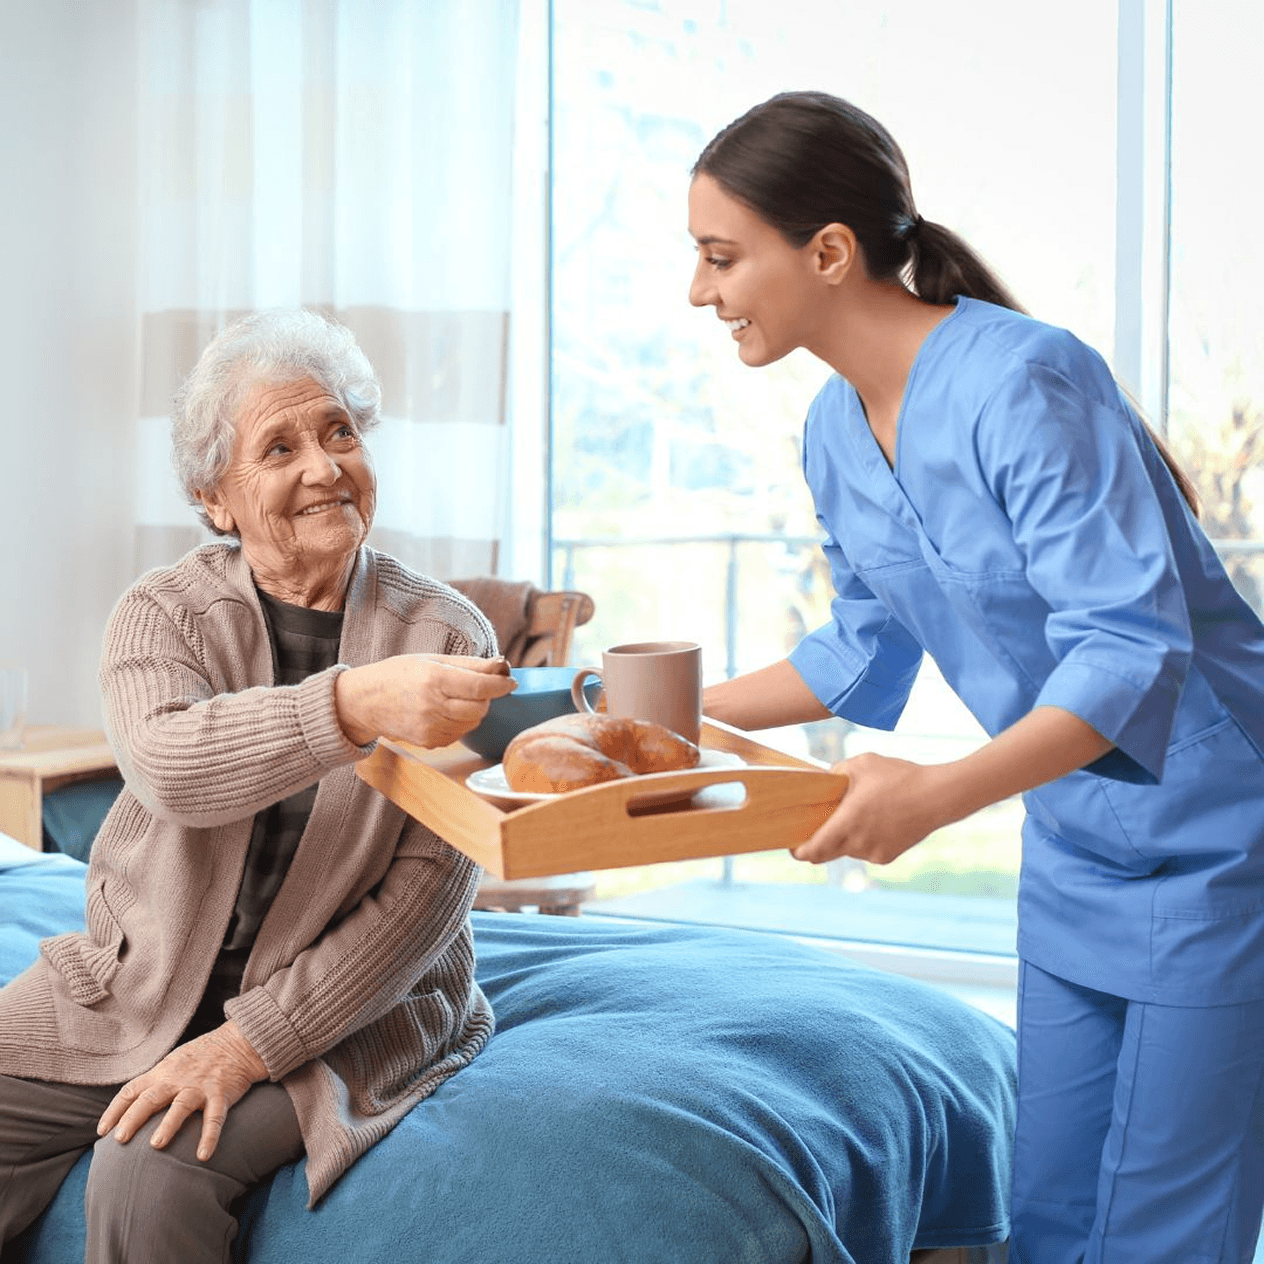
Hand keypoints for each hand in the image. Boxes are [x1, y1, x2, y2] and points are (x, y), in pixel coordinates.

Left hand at [97, 1020, 267, 1161]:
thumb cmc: (201, 1057)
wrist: (237, 1043)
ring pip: (180, 1106)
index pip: (131, 1091)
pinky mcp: (221, 1094)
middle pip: (150, 1098)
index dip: (114, 1111)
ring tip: (156, 1145)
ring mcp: (199, 1086)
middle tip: (119, 1139)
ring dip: (168, 1125)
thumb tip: (130, 1106)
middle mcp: (177, 1079)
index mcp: (162, 1072)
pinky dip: (210, 1136)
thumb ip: (154, 1082)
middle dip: (133, 1119)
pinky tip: (204, 1155)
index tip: (102, 1132)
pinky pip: (215, 1117)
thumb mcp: (172, 1063)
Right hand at [335, 653, 515, 747]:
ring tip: (456, 698)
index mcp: (433, 679)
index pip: (479, 686)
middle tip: (477, 687)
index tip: (510, 682)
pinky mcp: (429, 742)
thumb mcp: (432, 660)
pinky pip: (460, 734)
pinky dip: (461, 723)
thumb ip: (469, 664)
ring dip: (474, 711)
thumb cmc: (398, 675)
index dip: (500, 684)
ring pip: (473, 722)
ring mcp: (430, 728)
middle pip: (480, 707)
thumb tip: (502, 664)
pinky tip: (445, 712)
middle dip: (487, 697)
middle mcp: (432, 706)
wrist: (365, 702)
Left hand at [791, 753, 951, 865]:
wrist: (938, 796)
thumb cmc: (898, 776)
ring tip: (855, 814)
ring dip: (842, 839)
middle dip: (816, 844)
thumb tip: (821, 781)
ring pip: (846, 851)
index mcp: (848, 822)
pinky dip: (861, 840)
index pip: (813, 850)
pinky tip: (874, 820)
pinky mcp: (887, 856)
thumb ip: (835, 772)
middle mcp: (858, 843)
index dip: (798, 851)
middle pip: (825, 854)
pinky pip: (864, 851)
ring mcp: (873, 853)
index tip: (791, 845)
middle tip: (812, 829)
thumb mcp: (861, 763)